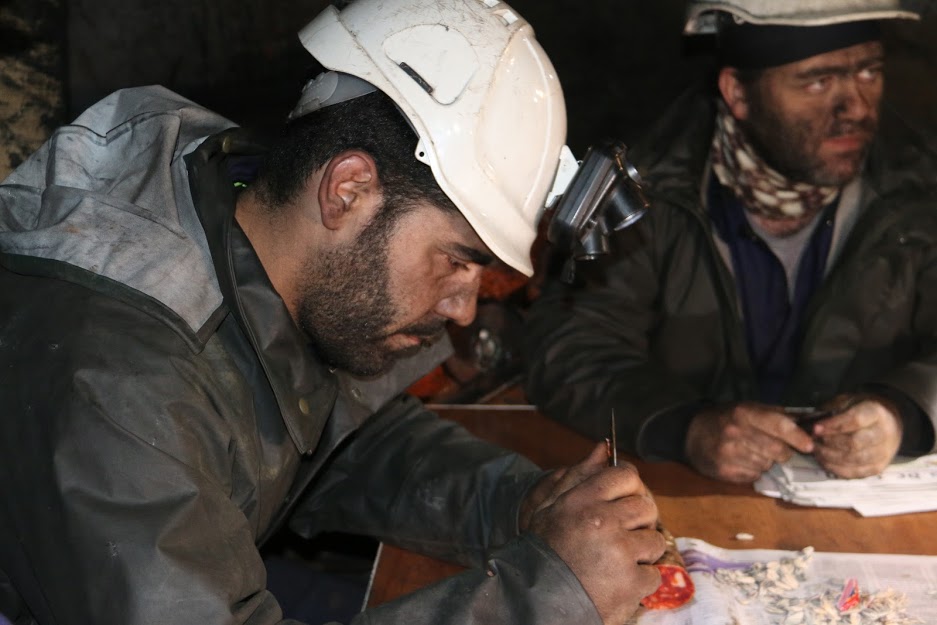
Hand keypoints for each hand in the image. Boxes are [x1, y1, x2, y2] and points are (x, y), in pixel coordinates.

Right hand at [526, 443, 665, 624]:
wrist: (534, 600)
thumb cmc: (542, 550)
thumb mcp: (549, 506)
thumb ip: (579, 475)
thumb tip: (604, 447)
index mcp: (582, 499)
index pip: (625, 475)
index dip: (629, 486)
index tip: (624, 500)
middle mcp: (603, 521)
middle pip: (646, 507)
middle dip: (637, 521)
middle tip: (620, 535)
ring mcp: (620, 552)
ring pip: (655, 540)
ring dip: (641, 552)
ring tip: (617, 561)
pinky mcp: (632, 582)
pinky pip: (654, 574)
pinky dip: (640, 582)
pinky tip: (617, 583)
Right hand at [685, 402, 814, 482]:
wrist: (691, 433)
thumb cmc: (725, 418)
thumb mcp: (747, 408)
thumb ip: (776, 415)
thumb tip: (809, 422)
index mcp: (744, 412)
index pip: (779, 426)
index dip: (798, 437)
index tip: (809, 445)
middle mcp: (736, 432)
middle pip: (777, 451)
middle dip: (784, 452)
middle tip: (779, 449)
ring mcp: (729, 453)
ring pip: (767, 465)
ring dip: (767, 461)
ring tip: (754, 452)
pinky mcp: (725, 471)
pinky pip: (754, 475)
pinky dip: (755, 470)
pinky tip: (744, 460)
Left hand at [811, 394, 901, 477]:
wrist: (888, 423)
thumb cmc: (862, 411)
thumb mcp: (848, 402)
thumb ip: (832, 411)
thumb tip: (813, 424)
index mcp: (876, 413)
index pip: (855, 420)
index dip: (833, 425)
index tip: (816, 428)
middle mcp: (884, 434)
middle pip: (855, 443)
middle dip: (830, 443)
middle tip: (814, 440)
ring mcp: (883, 453)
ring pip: (855, 459)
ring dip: (831, 456)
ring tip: (817, 450)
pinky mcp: (878, 467)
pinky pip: (856, 472)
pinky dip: (837, 468)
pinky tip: (824, 461)